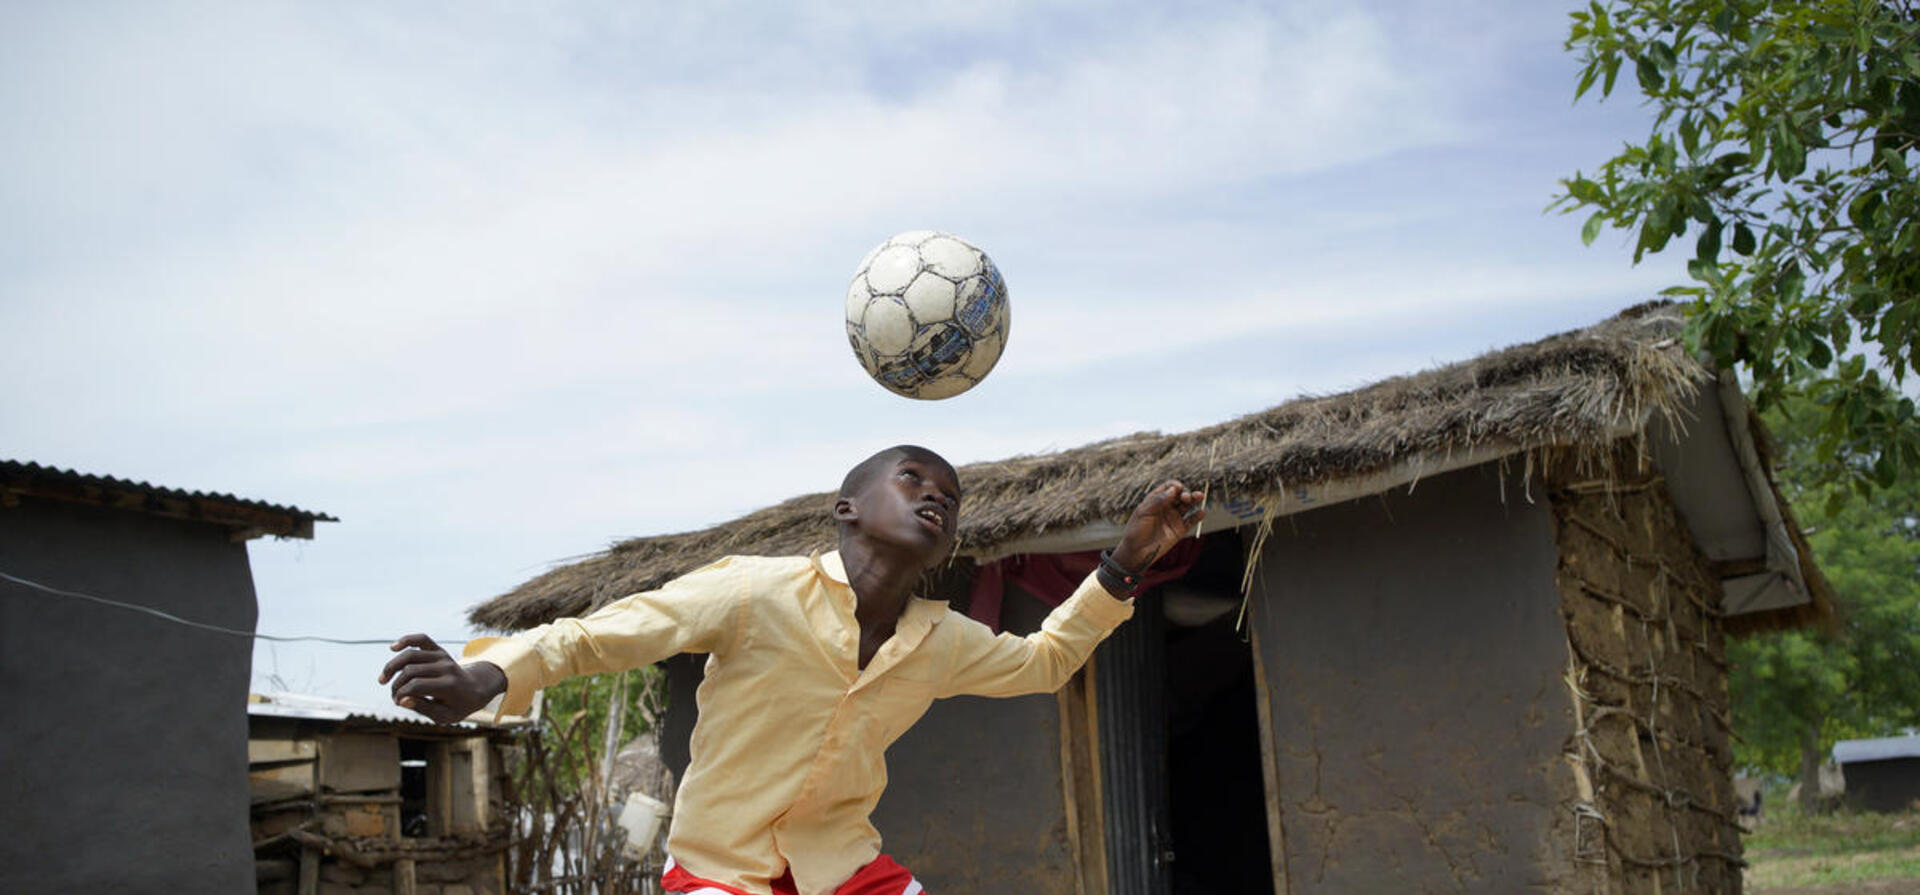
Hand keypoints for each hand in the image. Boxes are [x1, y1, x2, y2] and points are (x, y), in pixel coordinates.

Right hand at [378, 633, 507, 723]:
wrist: (476, 689)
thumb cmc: (458, 706)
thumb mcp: (444, 716)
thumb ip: (423, 708)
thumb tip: (401, 700)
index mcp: (449, 685)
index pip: (416, 686)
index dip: (401, 695)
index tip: (398, 703)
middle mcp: (446, 667)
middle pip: (410, 671)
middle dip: (396, 686)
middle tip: (394, 698)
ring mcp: (443, 656)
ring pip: (410, 655)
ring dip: (392, 667)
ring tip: (383, 680)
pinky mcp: (439, 650)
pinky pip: (421, 639)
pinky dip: (406, 640)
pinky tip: (393, 648)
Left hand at [1110, 480, 1205, 572]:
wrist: (1136, 552)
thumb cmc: (1136, 530)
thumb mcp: (1143, 513)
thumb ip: (1158, 501)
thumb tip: (1173, 490)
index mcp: (1156, 500)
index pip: (1169, 487)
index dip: (1175, 485)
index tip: (1178, 488)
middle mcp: (1166, 507)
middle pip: (1180, 495)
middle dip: (1185, 493)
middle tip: (1186, 497)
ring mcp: (1174, 518)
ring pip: (1188, 506)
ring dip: (1194, 500)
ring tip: (1199, 496)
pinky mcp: (1179, 530)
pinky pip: (1191, 521)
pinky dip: (1197, 516)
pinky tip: (1201, 512)